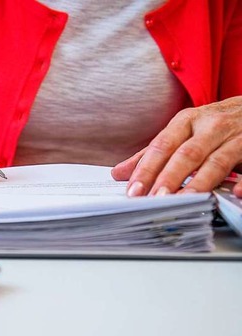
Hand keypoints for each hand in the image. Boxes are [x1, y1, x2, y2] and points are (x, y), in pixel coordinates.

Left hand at [111, 96, 241, 197]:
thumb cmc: (213, 123)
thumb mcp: (182, 131)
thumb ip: (152, 154)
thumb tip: (118, 173)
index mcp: (187, 121)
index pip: (161, 146)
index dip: (147, 170)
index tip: (133, 191)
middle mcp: (211, 127)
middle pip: (187, 154)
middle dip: (170, 177)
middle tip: (156, 199)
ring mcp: (237, 137)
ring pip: (217, 161)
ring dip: (200, 182)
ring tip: (184, 200)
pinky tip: (234, 192)